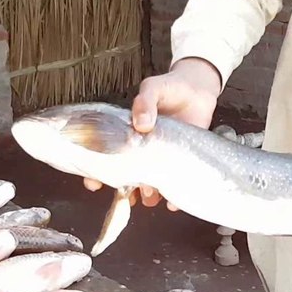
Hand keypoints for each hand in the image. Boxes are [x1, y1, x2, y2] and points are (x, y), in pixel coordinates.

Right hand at [83, 58, 222, 209]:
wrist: (198, 91)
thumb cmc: (169, 88)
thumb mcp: (152, 88)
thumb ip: (144, 102)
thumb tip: (142, 124)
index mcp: (127, 134)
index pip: (106, 156)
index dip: (97, 172)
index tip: (94, 182)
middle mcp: (141, 151)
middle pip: (125, 177)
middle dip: (122, 190)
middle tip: (126, 192)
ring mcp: (161, 159)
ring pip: (147, 186)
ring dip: (146, 195)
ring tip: (149, 194)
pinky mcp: (181, 163)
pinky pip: (173, 186)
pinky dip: (171, 199)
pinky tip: (170, 203)